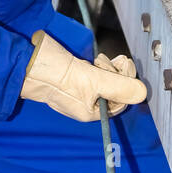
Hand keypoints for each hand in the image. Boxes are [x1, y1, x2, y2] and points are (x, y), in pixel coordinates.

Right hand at [20, 31, 146, 121]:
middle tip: (109, 62)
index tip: (123, 66)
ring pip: (105, 79)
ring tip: (97, 61)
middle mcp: (86, 103)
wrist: (28, 62)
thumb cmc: (56, 76)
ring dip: (107, 67)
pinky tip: (94, 60)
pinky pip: (94, 73)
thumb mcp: (93, 82)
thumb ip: (119, 87)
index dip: (126, 83)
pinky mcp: (74, 76)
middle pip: (114, 89)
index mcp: (90, 112)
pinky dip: (98, 65)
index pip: (121, 101)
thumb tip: (143, 93)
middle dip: (116, 73)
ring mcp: (79, 89)